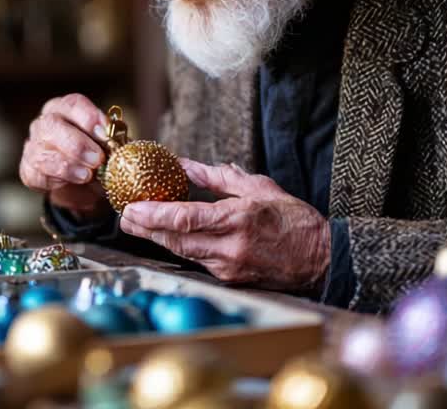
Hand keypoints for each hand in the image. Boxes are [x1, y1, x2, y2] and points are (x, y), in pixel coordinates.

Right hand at [19, 94, 111, 218]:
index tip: (105, 132)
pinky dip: (55, 179)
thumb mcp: (108, 145)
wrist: (82, 183)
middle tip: (97, 159)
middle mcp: (45, 123)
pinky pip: (36, 174)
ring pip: (41, 151)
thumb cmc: (96, 155)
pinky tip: (70, 182)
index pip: (72, 104)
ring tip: (87, 175)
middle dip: (76, 143)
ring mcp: (33, 145)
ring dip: (66, 165)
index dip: (88, 116)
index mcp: (66, 109)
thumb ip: (112, 142)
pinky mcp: (28, 169)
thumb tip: (121, 144)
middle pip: (52, 124)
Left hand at [119, 159, 330, 291]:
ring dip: (158, 238)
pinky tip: (167, 236)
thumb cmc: (294, 220)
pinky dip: (180, 247)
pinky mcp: (231, 279)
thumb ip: (217, 178)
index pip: (184, 219)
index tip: (132, 208)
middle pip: (175, 240)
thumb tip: (184, 166)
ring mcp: (229, 267)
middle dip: (145, 228)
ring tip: (137, 223)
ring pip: (183, 252)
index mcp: (237, 220)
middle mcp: (229, 247)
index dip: (154, 215)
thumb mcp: (258, 188)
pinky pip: (197, 260)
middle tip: (124, 216)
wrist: (322, 259)